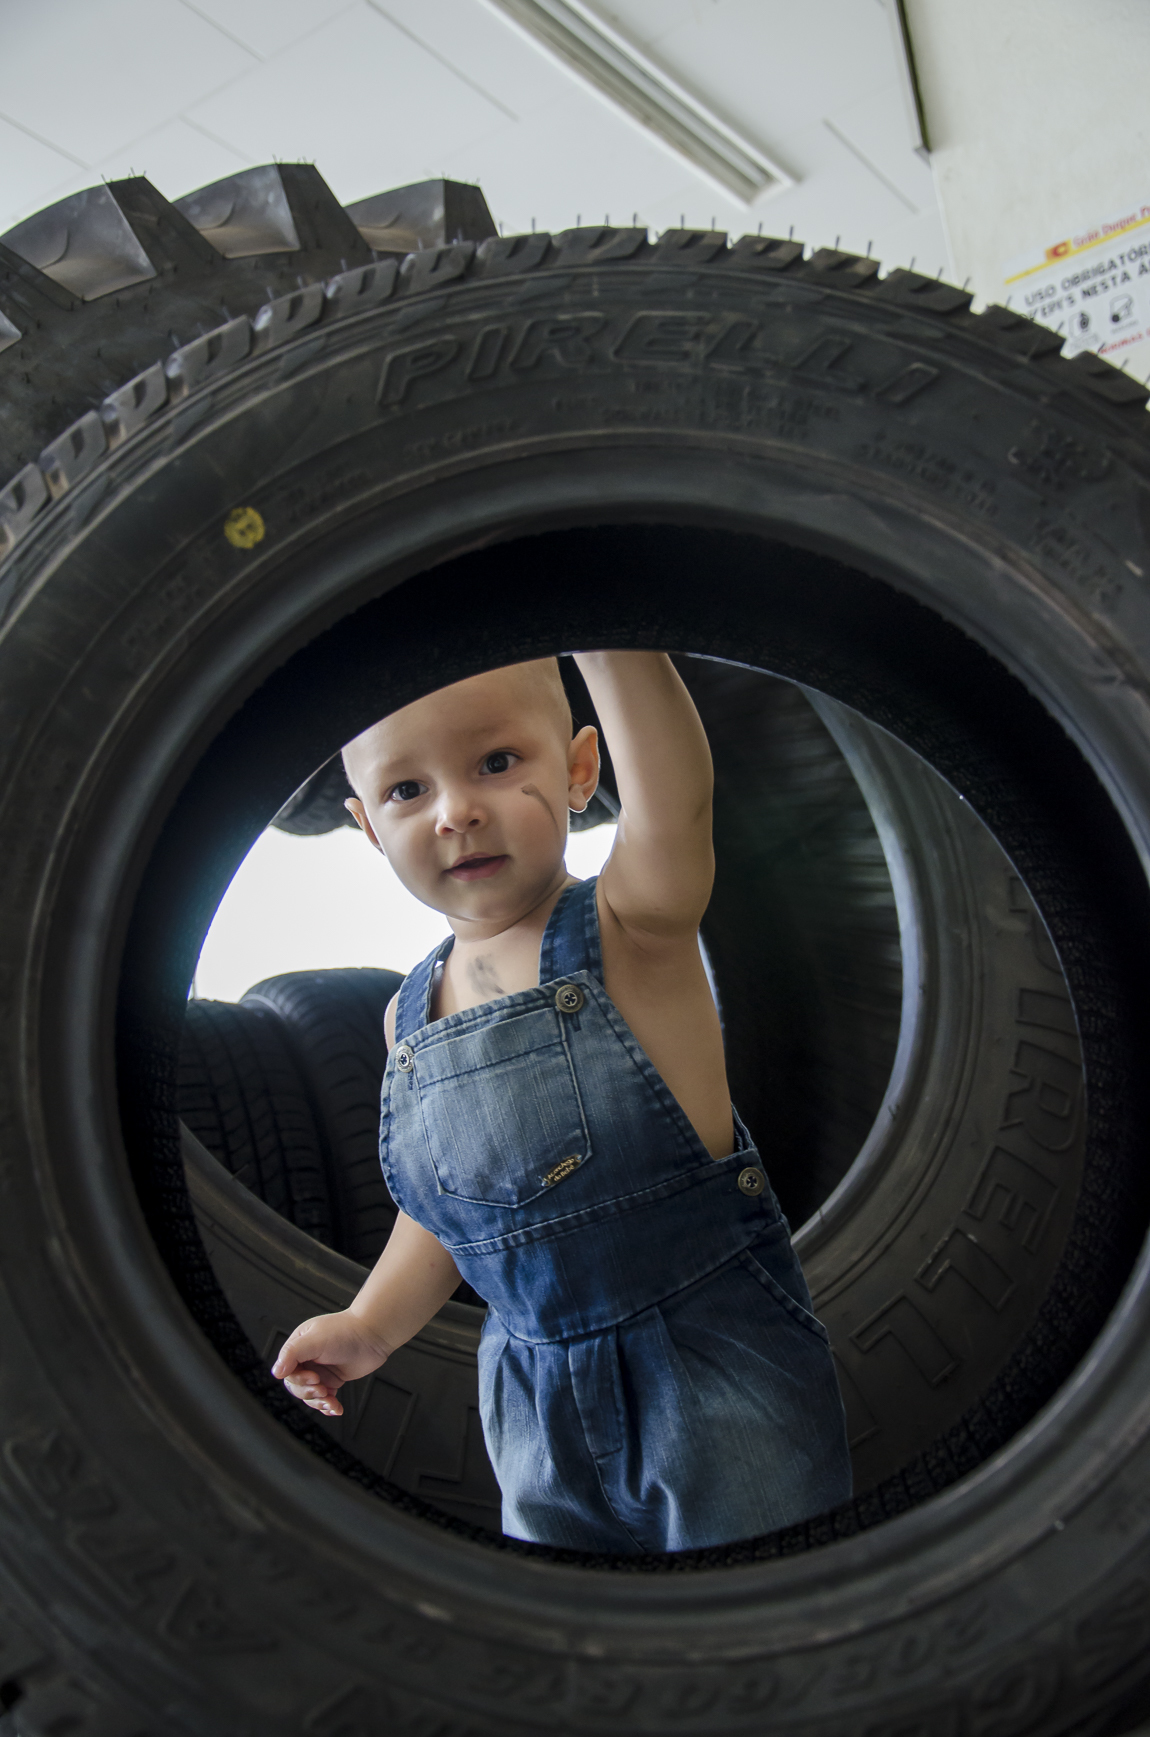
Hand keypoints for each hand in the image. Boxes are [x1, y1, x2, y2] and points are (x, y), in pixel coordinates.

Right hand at [271, 1309, 390, 1417]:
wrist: (373, 1334)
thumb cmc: (345, 1331)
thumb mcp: (314, 1340)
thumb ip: (292, 1354)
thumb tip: (276, 1372)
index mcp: (298, 1346)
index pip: (287, 1371)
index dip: (299, 1379)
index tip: (314, 1378)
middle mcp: (307, 1359)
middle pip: (297, 1386)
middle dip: (309, 1392)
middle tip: (323, 1389)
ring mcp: (320, 1370)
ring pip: (310, 1395)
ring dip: (319, 1402)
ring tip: (331, 1402)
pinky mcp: (333, 1380)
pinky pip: (324, 1398)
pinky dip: (329, 1406)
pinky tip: (335, 1409)